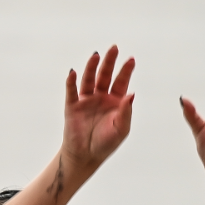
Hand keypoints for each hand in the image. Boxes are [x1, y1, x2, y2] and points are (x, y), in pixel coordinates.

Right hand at [63, 45, 135, 180]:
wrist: (86, 156)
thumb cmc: (106, 143)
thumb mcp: (121, 129)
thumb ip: (126, 112)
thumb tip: (132, 94)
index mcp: (115, 101)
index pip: (121, 81)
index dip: (126, 70)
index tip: (131, 59)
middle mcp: (101, 97)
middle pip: (105, 75)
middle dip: (110, 62)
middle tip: (114, 48)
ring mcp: (86, 100)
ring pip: (89, 79)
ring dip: (91, 67)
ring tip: (96, 55)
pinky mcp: (72, 106)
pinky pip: (72, 91)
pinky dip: (72, 82)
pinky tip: (74, 73)